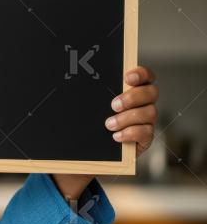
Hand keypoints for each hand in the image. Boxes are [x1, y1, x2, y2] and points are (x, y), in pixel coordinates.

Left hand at [52, 66, 158, 201]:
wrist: (91, 149)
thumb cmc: (89, 120)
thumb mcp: (88, 104)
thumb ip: (89, 92)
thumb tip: (70, 76)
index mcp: (131, 89)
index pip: (146, 76)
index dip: (141, 74)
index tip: (127, 77)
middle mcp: (143, 103)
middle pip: (152, 92)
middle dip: (132, 98)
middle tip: (113, 105)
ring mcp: (146, 120)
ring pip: (150, 112)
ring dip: (127, 118)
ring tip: (108, 124)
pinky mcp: (145, 137)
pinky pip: (147, 132)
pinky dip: (130, 133)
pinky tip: (116, 137)